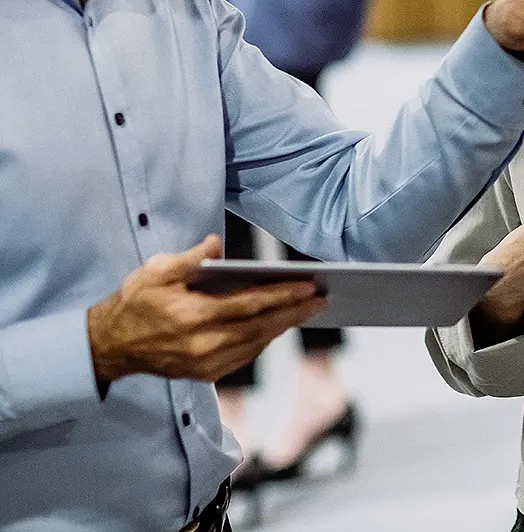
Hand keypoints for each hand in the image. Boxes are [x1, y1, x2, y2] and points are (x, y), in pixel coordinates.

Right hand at [86, 236, 326, 385]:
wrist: (110, 345)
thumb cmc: (136, 302)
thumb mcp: (156, 271)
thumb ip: (189, 257)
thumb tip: (217, 242)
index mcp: (192, 316)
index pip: (249, 305)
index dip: (282, 295)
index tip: (308, 286)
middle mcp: (202, 344)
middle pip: (260, 327)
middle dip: (294, 312)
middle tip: (321, 299)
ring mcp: (204, 363)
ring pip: (255, 344)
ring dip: (283, 327)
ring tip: (306, 310)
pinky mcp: (203, 374)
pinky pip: (243, 356)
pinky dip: (263, 340)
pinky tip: (278, 326)